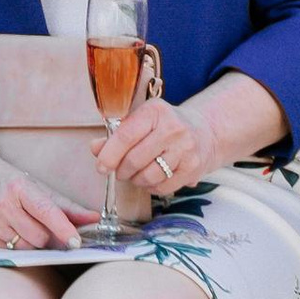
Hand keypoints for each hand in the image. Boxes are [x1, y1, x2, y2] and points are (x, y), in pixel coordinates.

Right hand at [0, 147, 88, 254]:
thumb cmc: (6, 182)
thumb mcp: (35, 187)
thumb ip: (66, 206)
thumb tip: (94, 219)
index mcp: (18, 187)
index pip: (45, 210)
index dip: (63, 227)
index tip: (76, 241)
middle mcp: (1, 204)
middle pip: (40, 236)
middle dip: (47, 235)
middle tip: (39, 223)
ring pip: (26, 247)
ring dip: (31, 241)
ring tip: (20, 223)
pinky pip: (10, 253)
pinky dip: (15, 245)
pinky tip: (6, 229)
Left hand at [94, 91, 219, 201]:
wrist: (204, 132)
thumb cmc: (164, 127)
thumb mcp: (142, 121)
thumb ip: (116, 135)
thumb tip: (95, 148)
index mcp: (155, 111)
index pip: (126, 135)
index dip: (109, 154)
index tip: (101, 166)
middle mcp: (173, 128)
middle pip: (135, 159)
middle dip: (121, 170)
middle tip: (119, 171)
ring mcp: (185, 149)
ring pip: (148, 176)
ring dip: (135, 180)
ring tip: (135, 174)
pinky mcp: (193, 168)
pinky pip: (162, 187)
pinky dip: (151, 187)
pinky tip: (151, 178)